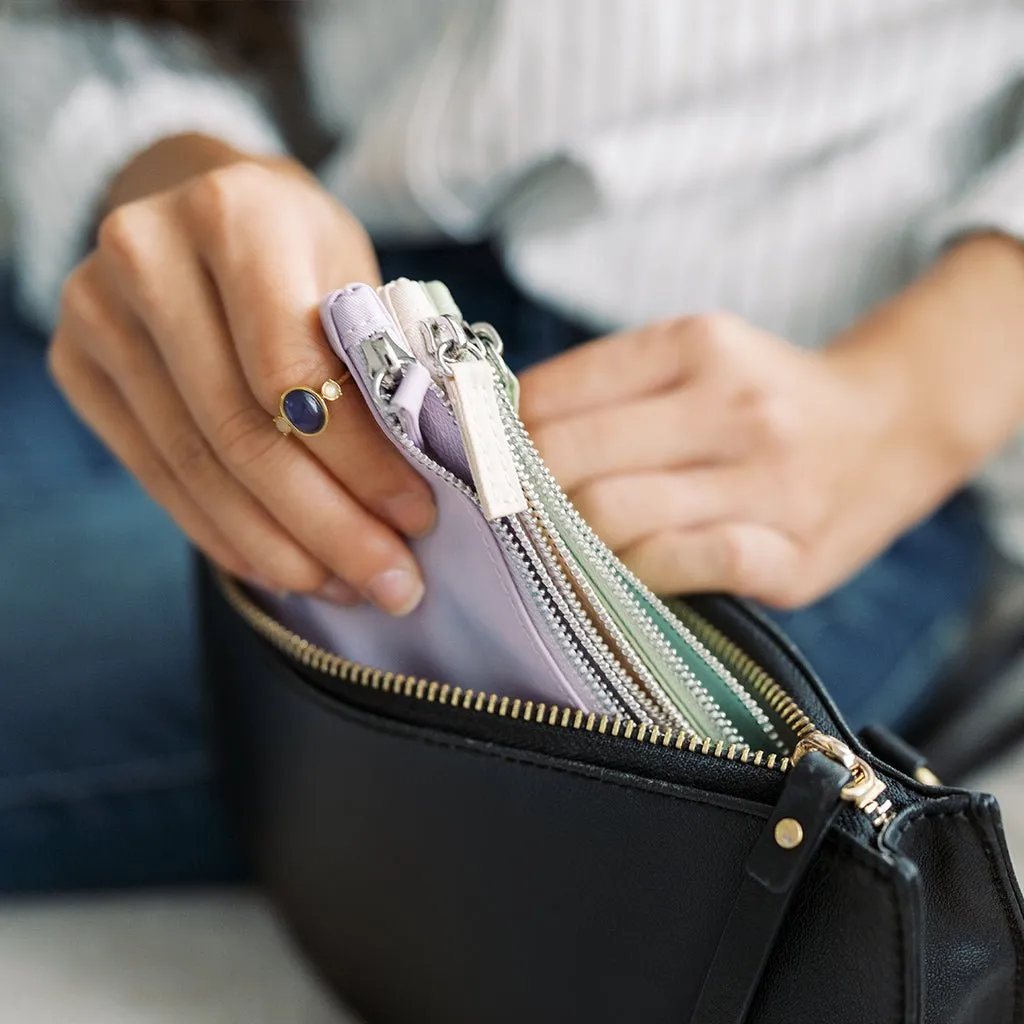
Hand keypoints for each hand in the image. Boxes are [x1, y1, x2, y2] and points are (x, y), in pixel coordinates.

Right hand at [49, 137, 433, 614]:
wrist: (194, 199)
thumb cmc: (297, 244)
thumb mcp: (353, 273)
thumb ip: (377, 363)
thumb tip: (423, 483)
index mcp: (235, 215)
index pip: (296, 373)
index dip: (361, 462)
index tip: (417, 519)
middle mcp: (148, 257)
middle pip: (243, 433)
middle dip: (328, 526)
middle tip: (391, 582)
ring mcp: (97, 313)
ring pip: (199, 469)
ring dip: (281, 547)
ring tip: (346, 584)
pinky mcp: (76, 365)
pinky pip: (158, 476)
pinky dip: (227, 534)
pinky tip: (282, 566)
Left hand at [519, 313, 963, 607]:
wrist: (892, 426)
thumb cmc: (764, 397)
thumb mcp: (693, 357)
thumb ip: (605, 386)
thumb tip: (496, 426)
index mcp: (695, 345)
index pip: (552, 394)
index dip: (495, 436)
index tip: (478, 462)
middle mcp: (732, 405)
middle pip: (568, 459)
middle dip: (520, 496)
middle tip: (504, 516)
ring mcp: (766, 482)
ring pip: (610, 517)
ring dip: (568, 542)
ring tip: (561, 548)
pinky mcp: (789, 555)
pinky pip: (677, 568)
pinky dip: (633, 575)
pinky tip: (627, 573)